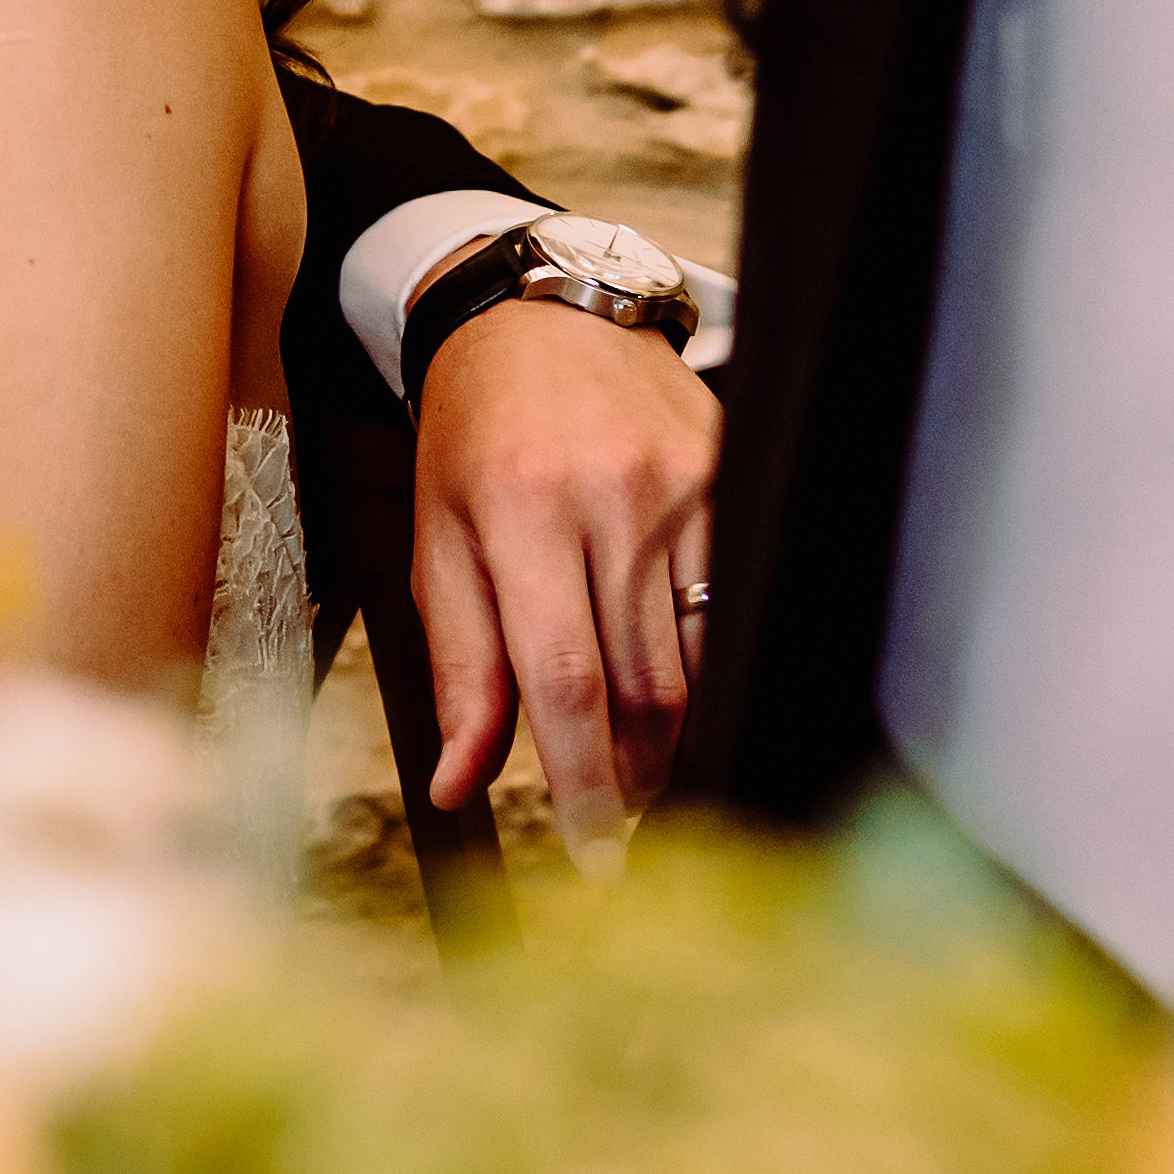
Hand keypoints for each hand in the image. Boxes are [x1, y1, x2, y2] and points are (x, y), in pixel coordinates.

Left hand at [406, 293, 723, 869]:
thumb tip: (457, 786)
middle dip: (637, 777)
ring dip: (679, 735)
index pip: (568, 684)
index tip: (595, 857)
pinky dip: (714, 664)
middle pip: (648, 686)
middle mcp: (611, 497)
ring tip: (646, 771)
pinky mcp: (731, 471)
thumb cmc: (475, 435)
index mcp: (522, 512)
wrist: (539, 316)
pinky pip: (737, 598)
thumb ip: (459, 670)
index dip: (585, 788)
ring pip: (702, 656)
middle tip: (619, 824)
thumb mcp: (437, 542)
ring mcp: (684, 482)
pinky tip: (687, 691)